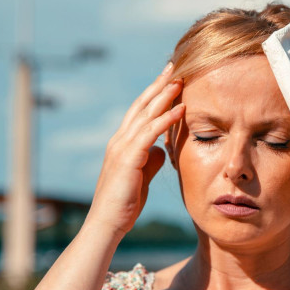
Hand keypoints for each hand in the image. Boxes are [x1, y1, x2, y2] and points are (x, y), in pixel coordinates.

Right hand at [83, 63, 184, 235]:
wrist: (108, 224)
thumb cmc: (125, 203)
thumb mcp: (142, 176)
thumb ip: (151, 160)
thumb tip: (163, 149)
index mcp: (123, 143)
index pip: (140, 111)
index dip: (155, 93)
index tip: (170, 78)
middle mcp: (120, 140)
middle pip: (142, 104)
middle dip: (158, 84)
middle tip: (174, 66)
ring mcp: (122, 147)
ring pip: (145, 113)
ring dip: (164, 95)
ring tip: (181, 79)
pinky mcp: (128, 158)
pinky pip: (150, 132)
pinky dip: (166, 118)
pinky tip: (181, 108)